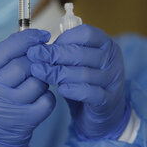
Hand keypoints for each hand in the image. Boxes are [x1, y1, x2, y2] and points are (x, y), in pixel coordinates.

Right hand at [0, 29, 55, 146]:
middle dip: (36, 62)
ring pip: (38, 81)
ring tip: (35, 84)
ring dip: (42, 80)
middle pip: (25, 64)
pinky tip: (38, 98)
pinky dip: (47, 96)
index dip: (28, 38)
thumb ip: (3, 59)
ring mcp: (9, 106)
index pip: (8, 48)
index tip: (42, 35)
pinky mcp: (25, 121)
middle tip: (38, 64)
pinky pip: (47, 99)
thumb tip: (30, 37)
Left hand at [27, 24, 129, 139]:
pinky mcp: (109, 100)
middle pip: (81, 53)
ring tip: (40, 73)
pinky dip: (72, 90)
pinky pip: (89, 93)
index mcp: (106, 44)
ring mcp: (113, 80)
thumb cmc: (85, 81)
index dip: (63, 38)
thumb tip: (39, 47)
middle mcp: (113, 59)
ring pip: (83, 73)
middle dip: (54, 54)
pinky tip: (59, 89)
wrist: (103, 112)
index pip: (86, 33)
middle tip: (34, 57)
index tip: (45, 45)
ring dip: (58, 73)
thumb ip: (64, 51)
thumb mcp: (77, 61)